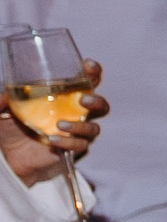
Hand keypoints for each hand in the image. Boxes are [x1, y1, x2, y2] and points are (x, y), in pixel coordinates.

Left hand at [1, 59, 104, 182]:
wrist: (10, 155)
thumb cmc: (11, 127)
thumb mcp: (3, 109)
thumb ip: (2, 100)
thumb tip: (4, 95)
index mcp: (65, 97)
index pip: (88, 81)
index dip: (93, 72)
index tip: (88, 66)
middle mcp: (75, 113)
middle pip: (100, 105)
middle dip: (97, 101)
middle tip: (84, 100)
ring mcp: (76, 132)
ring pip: (94, 128)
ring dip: (81, 126)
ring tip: (60, 124)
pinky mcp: (72, 149)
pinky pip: (80, 146)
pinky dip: (68, 142)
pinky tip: (53, 140)